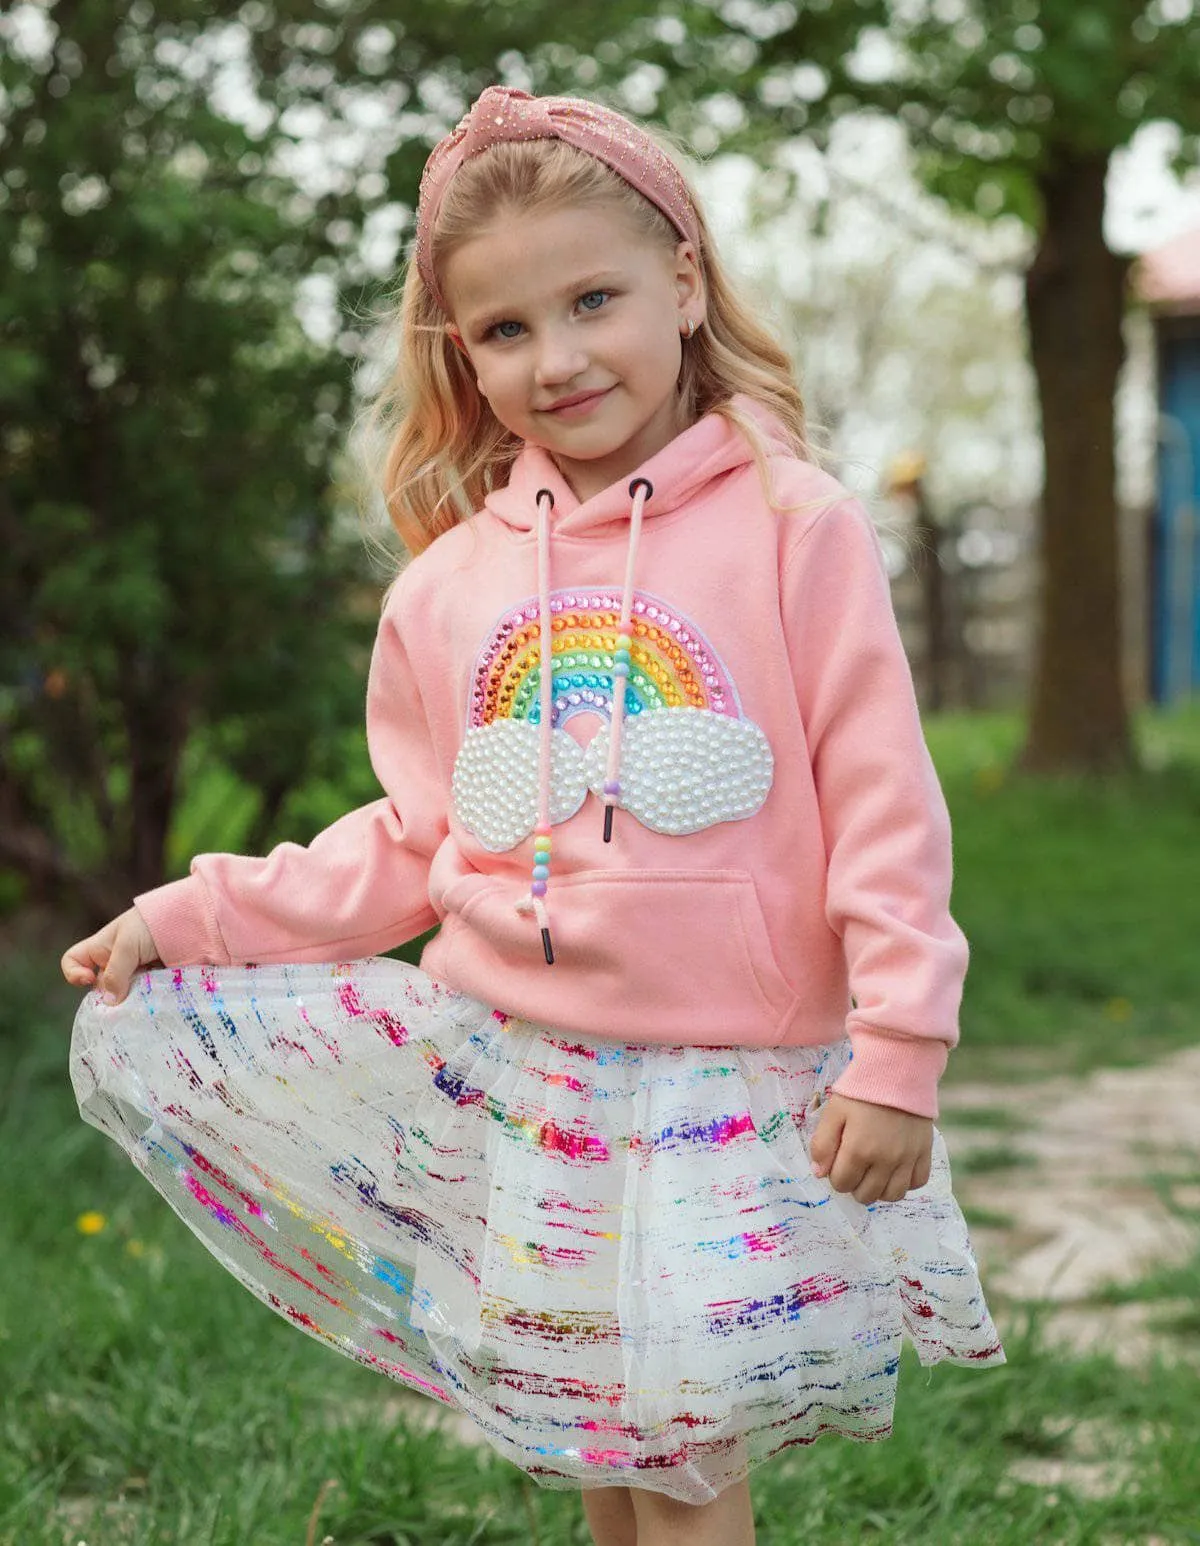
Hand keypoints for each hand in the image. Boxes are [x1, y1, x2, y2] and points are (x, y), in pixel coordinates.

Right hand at [61, 907, 159, 1002]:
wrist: (192, 920)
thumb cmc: (152, 925)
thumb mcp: (127, 944)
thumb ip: (116, 973)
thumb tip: (109, 1002)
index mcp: (102, 947)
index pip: (74, 961)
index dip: (73, 972)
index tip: (89, 978)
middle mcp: (116, 962)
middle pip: (101, 987)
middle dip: (111, 994)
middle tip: (126, 995)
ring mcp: (137, 973)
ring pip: (124, 997)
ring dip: (131, 1001)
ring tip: (145, 997)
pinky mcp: (155, 983)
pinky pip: (144, 999)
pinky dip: (147, 1002)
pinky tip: (155, 1000)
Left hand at [808, 1091, 932, 1204]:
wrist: (898, 1070)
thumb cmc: (861, 1090)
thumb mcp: (834, 1111)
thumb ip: (822, 1144)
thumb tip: (819, 1173)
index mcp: (859, 1151)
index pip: (842, 1184)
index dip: (835, 1175)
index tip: (837, 1160)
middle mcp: (886, 1161)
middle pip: (866, 1195)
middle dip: (854, 1185)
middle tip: (854, 1167)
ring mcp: (908, 1159)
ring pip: (893, 1195)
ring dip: (879, 1189)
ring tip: (873, 1172)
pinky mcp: (925, 1152)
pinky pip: (917, 1182)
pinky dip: (905, 1181)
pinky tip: (895, 1168)